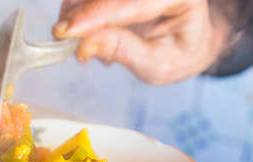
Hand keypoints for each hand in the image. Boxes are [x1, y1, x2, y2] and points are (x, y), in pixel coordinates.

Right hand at [52, 0, 252, 82]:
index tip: (65, 32)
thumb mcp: (157, 65)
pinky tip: (89, 32)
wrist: (189, 40)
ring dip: (76, 11)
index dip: (95, 15)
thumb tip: (85, 44)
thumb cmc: (178, 54)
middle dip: (80, 13)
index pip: (132, 2)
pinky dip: (80, 10)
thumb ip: (124, 51)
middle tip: (63, 42)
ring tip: (81, 43)